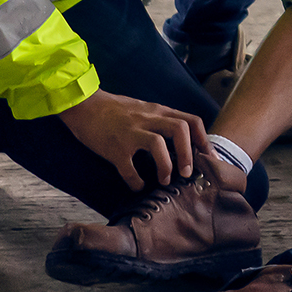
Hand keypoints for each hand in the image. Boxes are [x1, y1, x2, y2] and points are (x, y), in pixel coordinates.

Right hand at [58, 90, 206, 189]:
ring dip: (166, 166)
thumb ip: (162, 121)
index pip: (191, 121)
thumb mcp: (144, 109)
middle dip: (189, 154)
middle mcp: (148, 119)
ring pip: (158, 144)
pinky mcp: (114, 147)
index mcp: (158, 111)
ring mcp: (131, 131)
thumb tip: (183, 143)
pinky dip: (136, 181)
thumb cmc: (115, 111)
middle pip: (180, 129)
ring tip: (165, 180)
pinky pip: (129, 167)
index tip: (208, 160)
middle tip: (187, 174)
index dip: (204, 141)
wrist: (84, 106)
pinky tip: (138, 185)